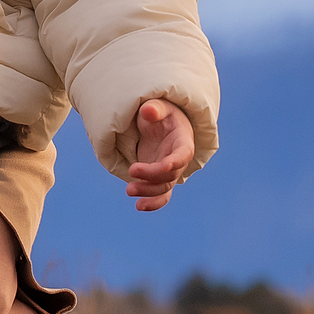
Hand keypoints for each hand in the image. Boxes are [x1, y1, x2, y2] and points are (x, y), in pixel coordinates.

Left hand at [125, 97, 194, 211]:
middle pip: (170, 174)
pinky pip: (161, 196)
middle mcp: (178, 160)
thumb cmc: (160, 113)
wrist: (158, 125)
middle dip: (152, 176)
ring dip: (148, 192)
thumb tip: (148, 111)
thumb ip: (155, 109)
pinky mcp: (159, 179)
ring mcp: (169, 172)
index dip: (176, 161)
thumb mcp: (158, 106)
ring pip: (164, 188)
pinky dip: (152, 203)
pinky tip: (139, 206)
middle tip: (131, 170)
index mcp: (183, 141)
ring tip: (129, 190)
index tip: (164, 165)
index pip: (183, 154)